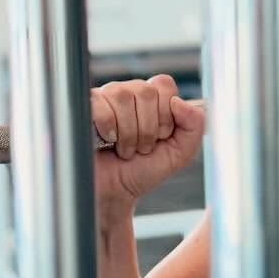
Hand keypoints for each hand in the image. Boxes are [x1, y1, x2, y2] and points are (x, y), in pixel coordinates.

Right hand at [91, 76, 204, 213]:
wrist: (114, 193)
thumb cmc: (142, 171)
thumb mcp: (180, 152)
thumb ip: (194, 126)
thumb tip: (179, 101)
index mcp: (151, 98)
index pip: (164, 84)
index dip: (166, 114)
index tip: (161, 137)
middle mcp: (128, 92)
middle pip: (146, 92)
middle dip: (148, 129)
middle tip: (141, 148)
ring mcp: (104, 97)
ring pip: (123, 96)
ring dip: (129, 133)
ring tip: (124, 149)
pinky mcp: (84, 107)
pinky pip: (101, 105)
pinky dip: (108, 129)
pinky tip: (105, 142)